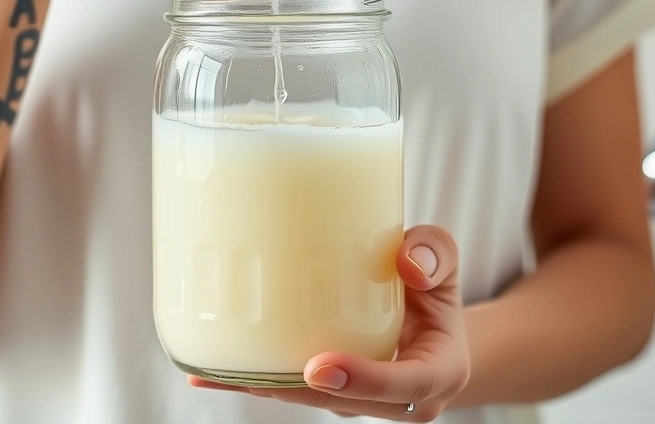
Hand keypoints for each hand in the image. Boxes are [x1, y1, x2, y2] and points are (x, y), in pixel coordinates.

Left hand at [191, 226, 469, 420]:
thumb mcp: (445, 262)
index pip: (405, 385)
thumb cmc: (432, 286)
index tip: (320, 366)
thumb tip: (406, 261)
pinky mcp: (331, 392)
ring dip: (264, 389)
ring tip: (214, 371)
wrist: (430, 323)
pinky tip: (210, 371)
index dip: (363, 380)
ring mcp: (360, 400)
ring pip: (310, 400)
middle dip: (295, 390)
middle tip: (253, 372)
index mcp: (436, 370)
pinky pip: (293, 390)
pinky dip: (255, 381)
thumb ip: (434, 253)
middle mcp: (397, 397)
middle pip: (342, 401)